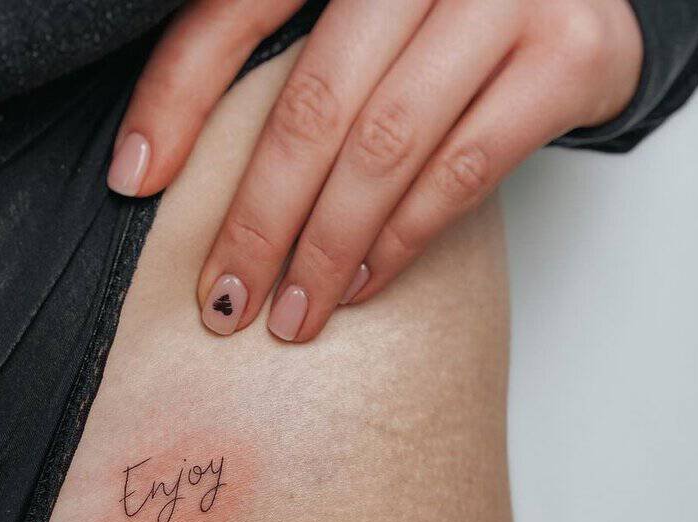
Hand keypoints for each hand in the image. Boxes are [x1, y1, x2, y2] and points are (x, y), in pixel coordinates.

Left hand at [110, 0, 642, 341]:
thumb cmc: (449, 13)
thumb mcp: (362, 17)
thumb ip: (282, 56)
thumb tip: (157, 158)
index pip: (235, 11)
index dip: (174, 98)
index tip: (134, 182)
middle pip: (315, 99)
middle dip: (262, 217)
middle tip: (227, 301)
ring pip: (388, 146)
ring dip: (331, 249)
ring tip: (294, 315)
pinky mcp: (563, 59)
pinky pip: (463, 170)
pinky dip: (404, 239)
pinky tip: (365, 284)